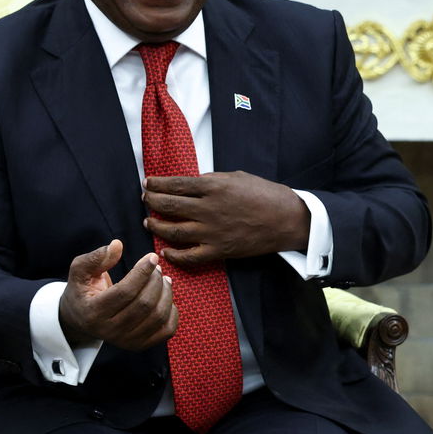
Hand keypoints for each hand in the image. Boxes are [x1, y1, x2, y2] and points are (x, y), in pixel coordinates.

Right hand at [58, 239, 177, 350]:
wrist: (82, 319)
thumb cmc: (83, 290)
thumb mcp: (80, 271)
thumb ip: (96, 257)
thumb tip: (117, 245)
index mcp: (93, 313)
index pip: (125, 292)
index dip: (142, 272)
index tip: (152, 257)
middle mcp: (109, 331)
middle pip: (144, 304)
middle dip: (156, 281)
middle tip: (158, 268)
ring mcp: (126, 341)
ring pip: (158, 316)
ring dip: (166, 293)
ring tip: (163, 279)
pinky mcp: (140, 345)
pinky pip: (167, 329)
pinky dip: (172, 311)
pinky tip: (165, 297)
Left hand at [144, 171, 309, 266]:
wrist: (287, 219)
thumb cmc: (265, 194)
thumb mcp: (237, 177)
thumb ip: (211, 180)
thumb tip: (191, 185)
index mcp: (213, 187)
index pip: (175, 184)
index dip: (157, 184)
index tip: (148, 184)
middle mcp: (208, 209)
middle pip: (168, 205)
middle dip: (152, 201)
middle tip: (145, 200)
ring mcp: (212, 232)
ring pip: (173, 231)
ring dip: (156, 226)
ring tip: (149, 222)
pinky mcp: (219, 250)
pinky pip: (190, 256)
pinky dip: (174, 255)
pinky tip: (166, 250)